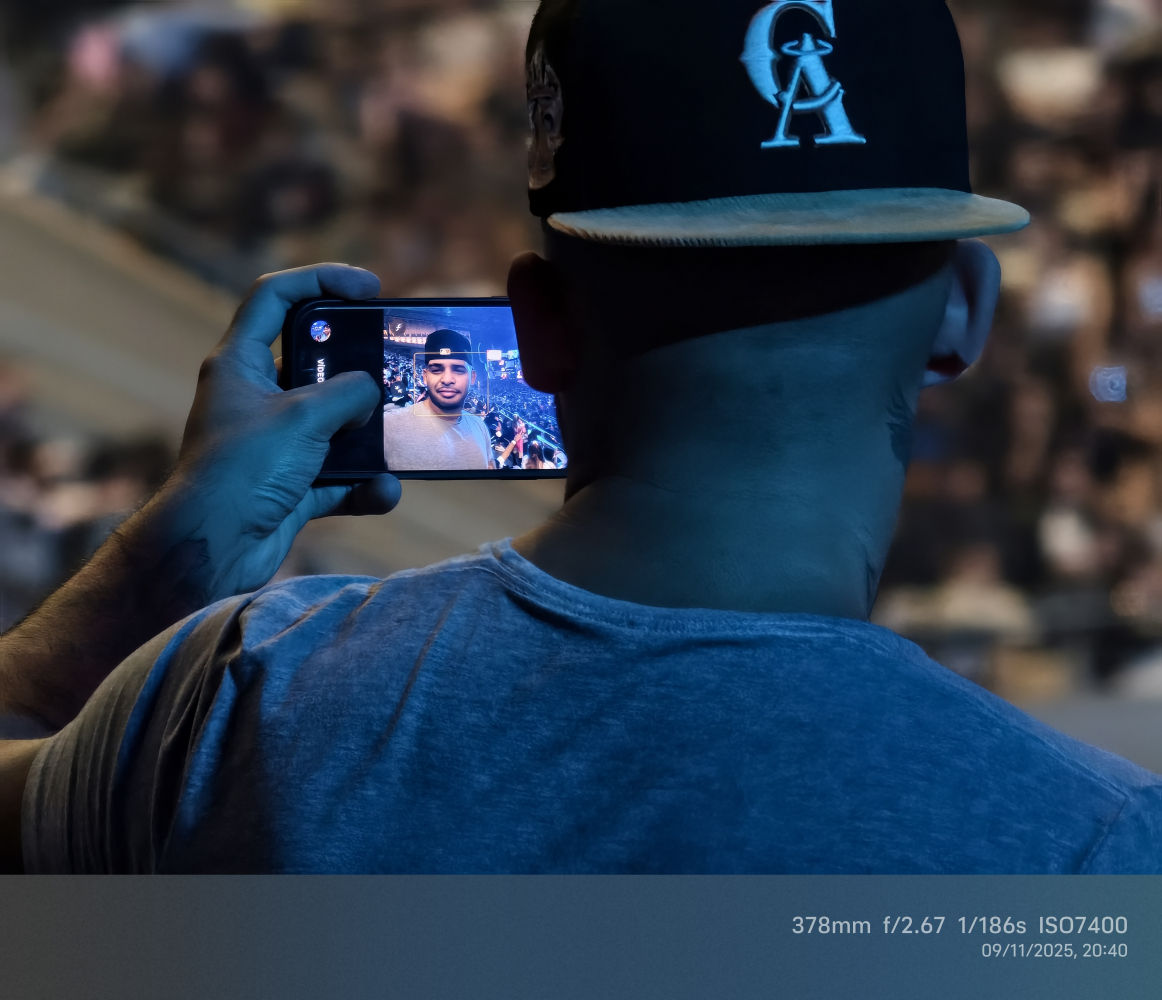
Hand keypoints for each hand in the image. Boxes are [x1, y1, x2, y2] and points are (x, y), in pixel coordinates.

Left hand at [159, 264, 400, 600]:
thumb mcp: (303, 416)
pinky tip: (383, 491)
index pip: (276, 297)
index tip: (369, 288)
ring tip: (398, 441)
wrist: (213, 548)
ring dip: (368, 438)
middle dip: (358, 368)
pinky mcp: (290, 486)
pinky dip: (363, 485)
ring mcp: (275, 444)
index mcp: (241, 363)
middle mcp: (256, 398)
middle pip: (316, 364)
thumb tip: (370, 394)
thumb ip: (347, 393)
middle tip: (396, 365)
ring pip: (334, 426)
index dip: (322, 279)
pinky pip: (339, 477)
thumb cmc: (244, 469)